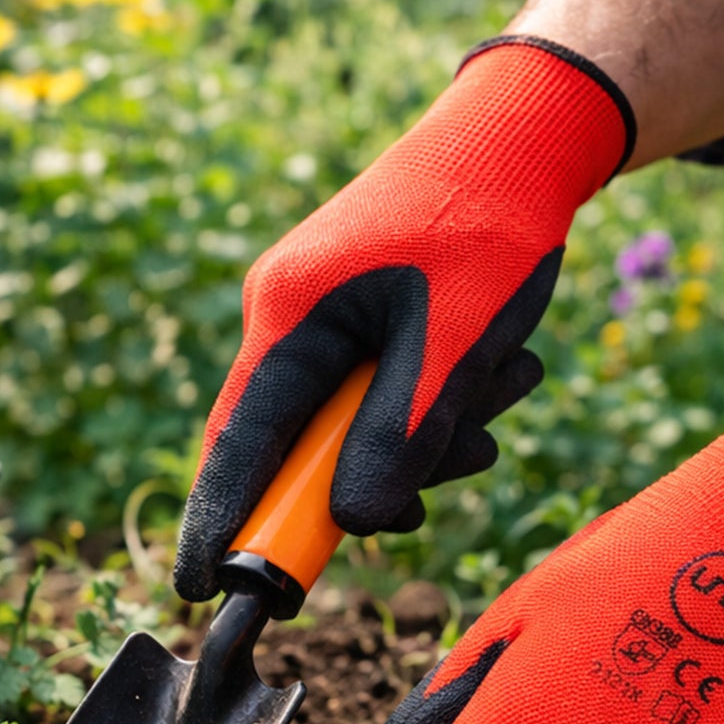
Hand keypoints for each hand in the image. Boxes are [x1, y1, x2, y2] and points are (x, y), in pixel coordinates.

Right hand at [173, 37, 633, 601]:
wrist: (523, 134)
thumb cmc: (488, 226)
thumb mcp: (454, 343)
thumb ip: (403, 435)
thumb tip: (358, 524)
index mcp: (291, 316)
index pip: (240, 442)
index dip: (221, 520)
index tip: (200, 589)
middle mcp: (292, 316)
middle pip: (306, 443)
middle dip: (380, 473)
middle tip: (444, 481)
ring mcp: (327, 315)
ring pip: (357, 423)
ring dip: (431, 435)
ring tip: (504, 385)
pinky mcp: (364, 316)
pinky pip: (386, 392)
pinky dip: (439, 404)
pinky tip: (498, 375)